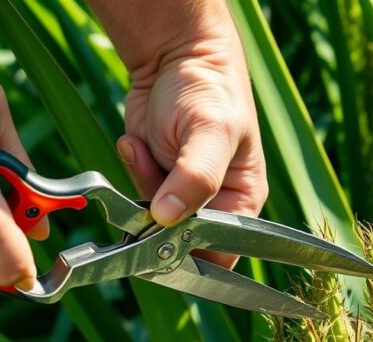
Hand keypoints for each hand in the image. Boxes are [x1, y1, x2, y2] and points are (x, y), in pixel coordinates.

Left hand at [91, 0, 267, 266]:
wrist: (174, 56)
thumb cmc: (208, 90)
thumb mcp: (209, 132)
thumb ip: (195, 178)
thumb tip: (167, 218)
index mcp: (242, 201)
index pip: (220, 253)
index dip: (191, 255)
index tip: (164, 237)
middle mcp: (213, 204)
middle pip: (179, 242)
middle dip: (158, 219)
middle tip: (151, 185)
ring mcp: (180, 193)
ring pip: (151, 222)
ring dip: (140, 188)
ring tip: (147, 147)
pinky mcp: (153, 180)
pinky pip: (133, 197)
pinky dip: (131, 170)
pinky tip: (137, 143)